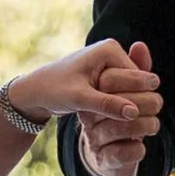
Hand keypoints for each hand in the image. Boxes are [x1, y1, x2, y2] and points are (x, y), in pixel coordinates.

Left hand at [15, 36, 160, 167]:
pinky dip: (118, 105)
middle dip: (131, 102)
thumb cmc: (53, 90)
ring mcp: (110, 63)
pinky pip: (122, 91)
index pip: (139, 78)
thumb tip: (134, 112)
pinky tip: (113, 120)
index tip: (130, 121)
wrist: (35, 91)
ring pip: (131, 89)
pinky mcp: (106, 74)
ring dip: (125, 106)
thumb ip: (106, 104)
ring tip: (118, 123)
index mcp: (110, 49)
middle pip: (137, 83)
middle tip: (127, 126)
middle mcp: (113, 52)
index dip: (135, 100)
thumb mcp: (79, 99)